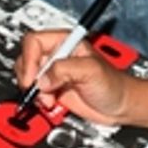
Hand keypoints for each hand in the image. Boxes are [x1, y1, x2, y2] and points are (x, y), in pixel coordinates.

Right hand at [15, 31, 129, 124]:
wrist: (121, 105)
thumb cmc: (115, 84)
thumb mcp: (90, 70)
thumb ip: (64, 70)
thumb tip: (43, 79)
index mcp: (66, 42)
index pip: (34, 42)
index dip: (30, 59)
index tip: (33, 78)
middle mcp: (58, 55)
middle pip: (27, 58)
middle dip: (30, 77)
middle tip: (40, 90)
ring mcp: (54, 73)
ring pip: (28, 76)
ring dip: (34, 91)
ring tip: (49, 98)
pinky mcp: (54, 89)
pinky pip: (35, 92)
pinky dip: (38, 100)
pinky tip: (50, 103)